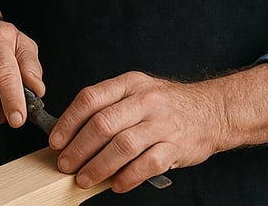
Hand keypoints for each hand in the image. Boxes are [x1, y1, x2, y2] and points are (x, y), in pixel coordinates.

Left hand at [50, 72, 224, 192]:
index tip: (56, 141)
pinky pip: (148, 164)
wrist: (211, 111)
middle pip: (103, 124)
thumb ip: (108, 106)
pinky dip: (128, 177)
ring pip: (123, 146)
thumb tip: (71, 133)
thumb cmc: (166, 105)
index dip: (69, 122)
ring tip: (84, 179)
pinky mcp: (176, 147)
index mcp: (129, 84)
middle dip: (79, 148)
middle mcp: (145, 101)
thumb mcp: (137, 91)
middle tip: (65, 164)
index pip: (90, 99)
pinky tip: (116, 185)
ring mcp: (162, 124)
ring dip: (98, 166)